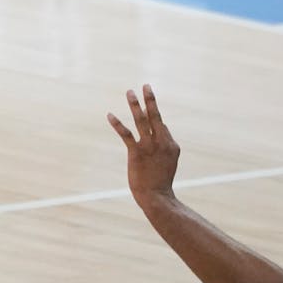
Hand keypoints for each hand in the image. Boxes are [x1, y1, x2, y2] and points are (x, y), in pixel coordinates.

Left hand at [108, 85, 180, 202]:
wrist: (156, 198)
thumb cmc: (161, 181)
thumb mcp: (168, 161)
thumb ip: (164, 146)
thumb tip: (159, 129)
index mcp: (172, 144)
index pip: (161, 126)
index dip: (154, 123)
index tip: (146, 122)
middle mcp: (162, 142)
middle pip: (156, 116)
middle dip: (150, 99)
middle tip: (145, 85)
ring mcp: (149, 146)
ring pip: (142, 120)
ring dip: (135, 105)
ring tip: (129, 91)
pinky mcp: (136, 152)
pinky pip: (126, 134)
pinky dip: (117, 124)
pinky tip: (109, 115)